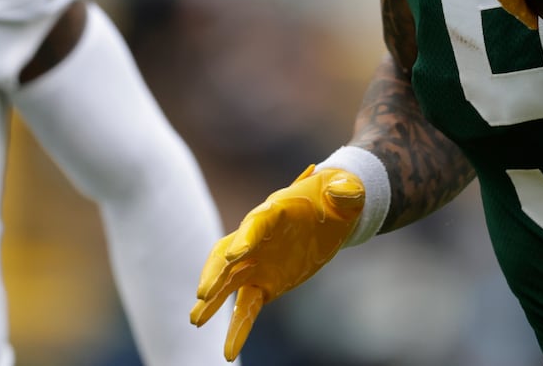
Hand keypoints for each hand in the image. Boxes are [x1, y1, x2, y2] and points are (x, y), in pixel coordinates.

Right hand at [190, 164, 364, 361]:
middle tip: (203, 294)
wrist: (332, 215)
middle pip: (228, 253)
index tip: (236, 256)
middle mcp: (258, 237)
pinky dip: (237, 328)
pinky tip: (228, 352)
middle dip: (215, 272)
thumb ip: (345, 192)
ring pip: (229, 282)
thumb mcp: (347, 193)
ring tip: (195, 320)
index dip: (245, 238)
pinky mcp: (265, 284)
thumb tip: (343, 193)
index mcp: (276, 210)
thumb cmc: (337, 199)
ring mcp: (258, 263)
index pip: (255, 223)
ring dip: (213, 300)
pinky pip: (246, 308)